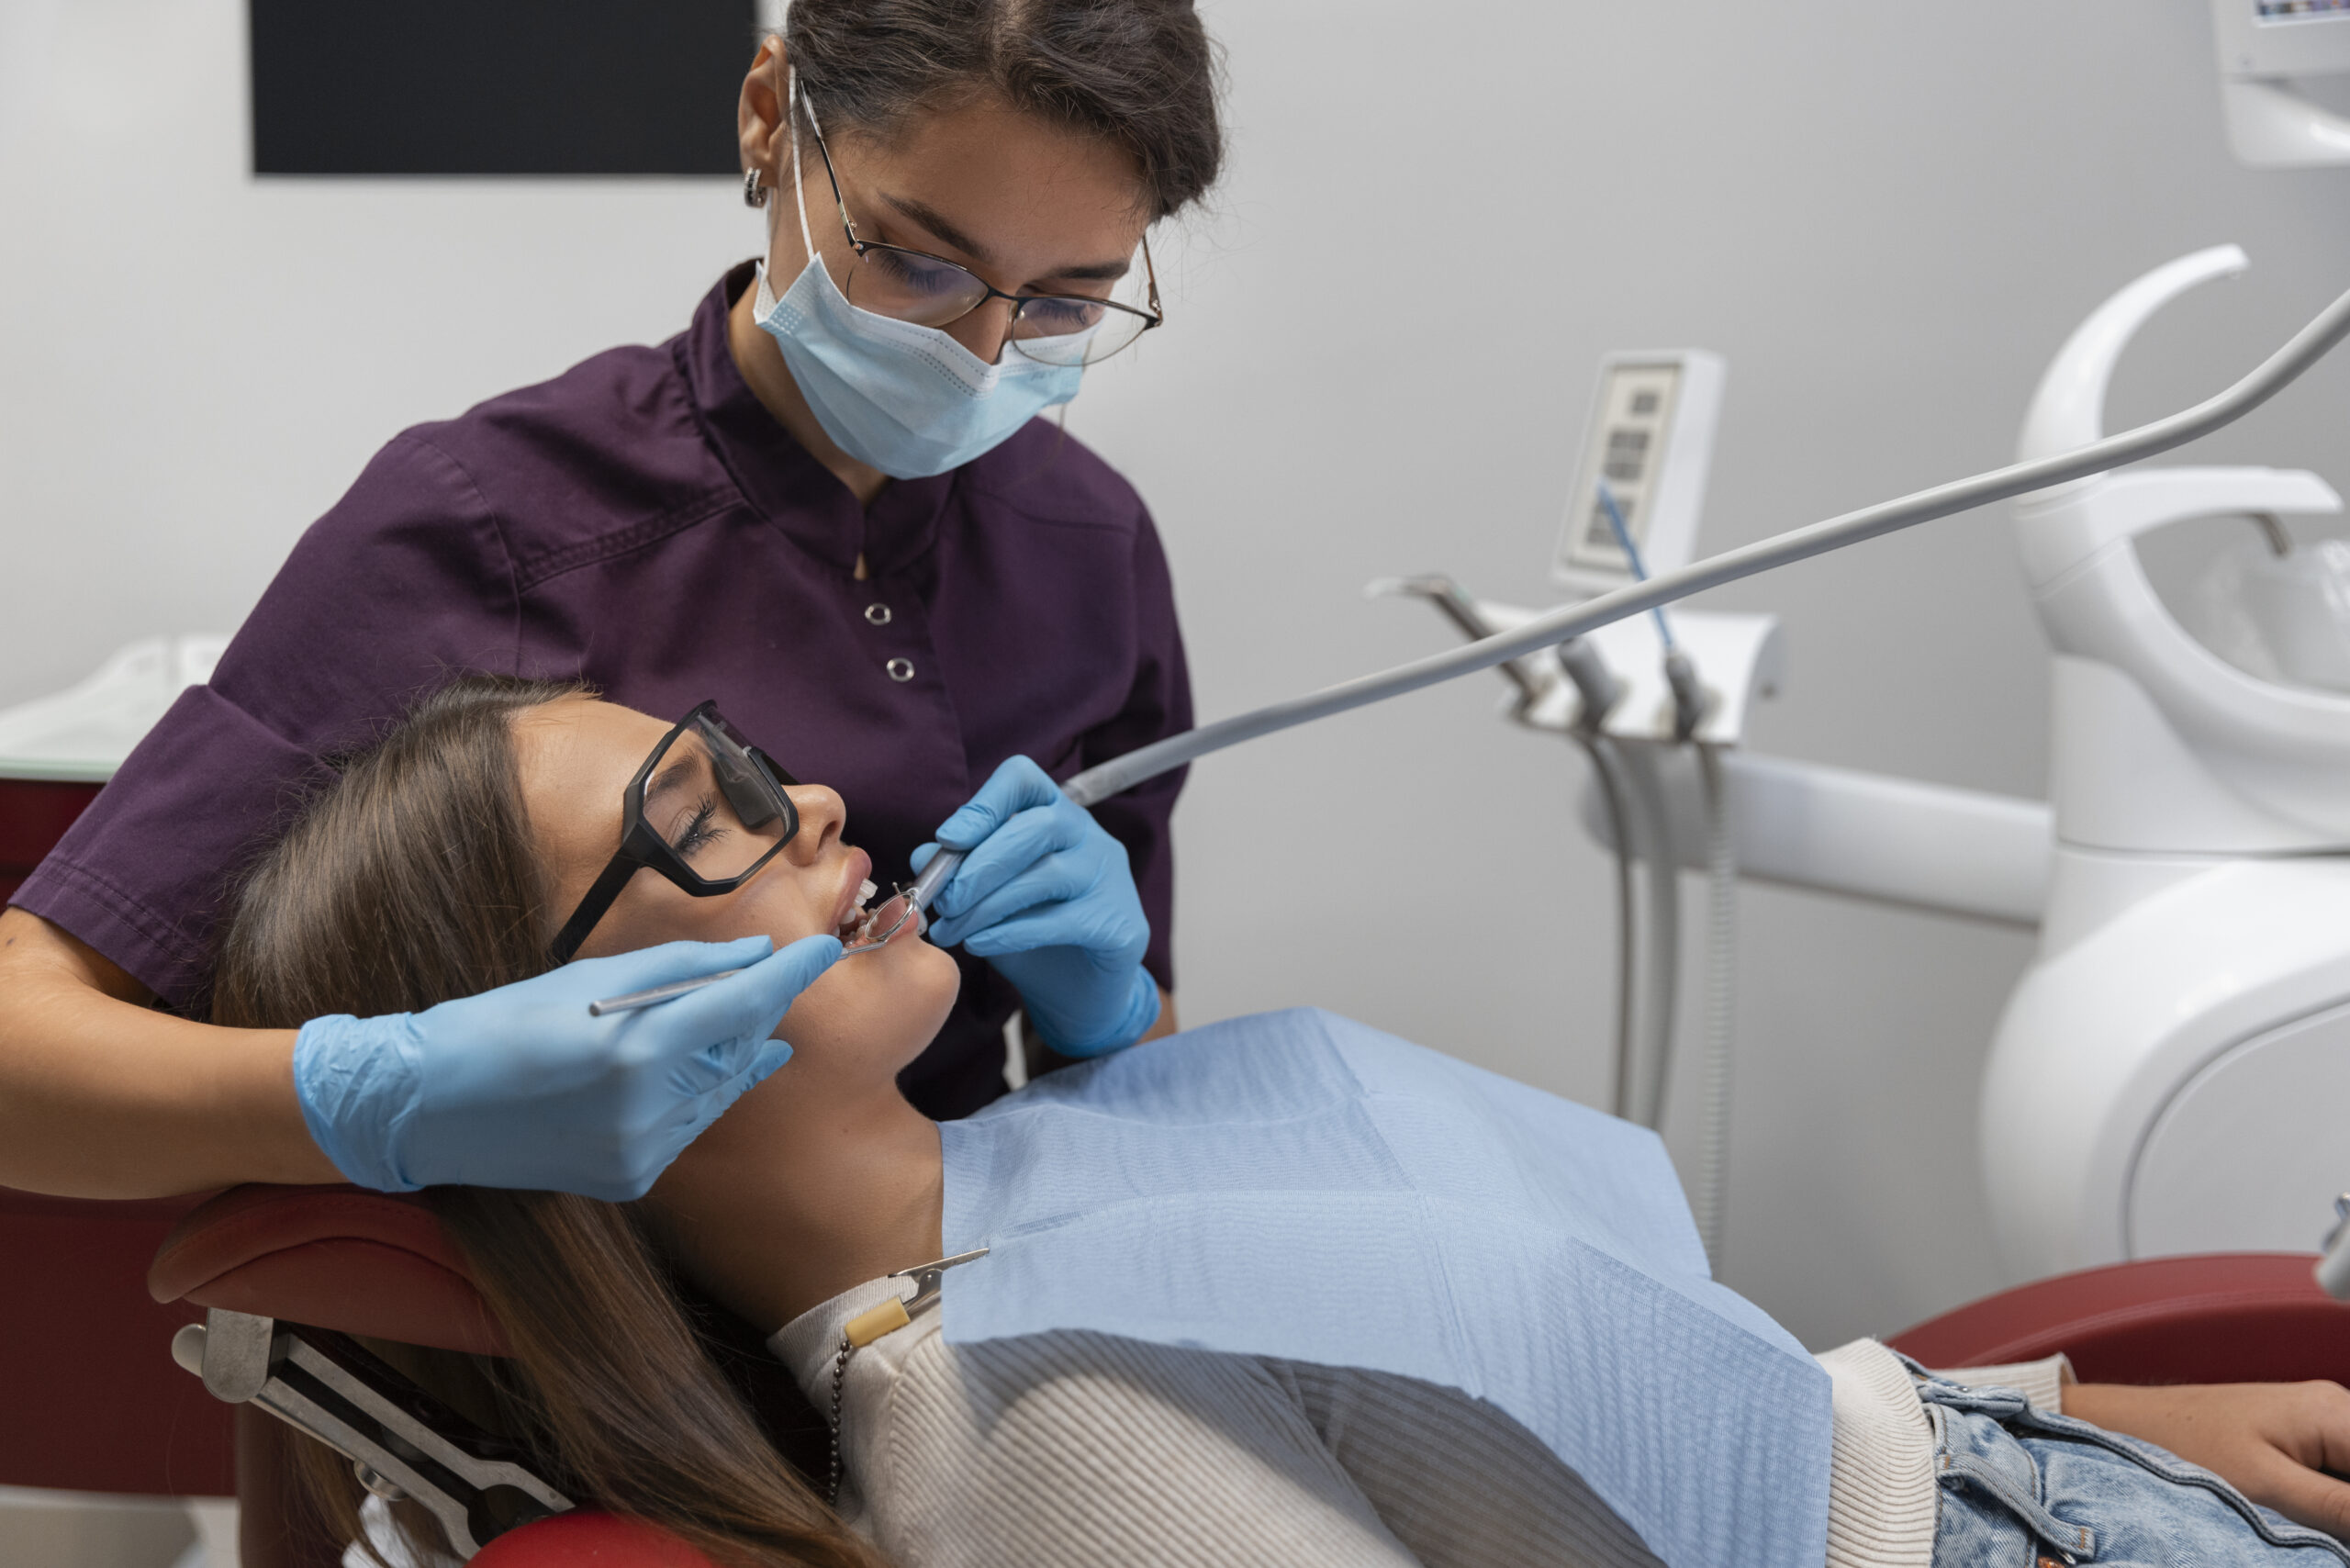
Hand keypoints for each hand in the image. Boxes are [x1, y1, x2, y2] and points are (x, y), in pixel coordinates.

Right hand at [293, 934, 840, 1199]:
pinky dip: (698, 1095)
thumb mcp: (590, 978)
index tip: (826, 951)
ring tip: (754, 1025)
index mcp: (637, 1052)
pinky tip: (697, 1070)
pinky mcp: (629, 1182)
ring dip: (735, 1055)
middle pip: (738, 1052)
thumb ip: (681, 969)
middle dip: (760, 1013)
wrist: (425, 1108)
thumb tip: (753, 958)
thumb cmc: (499, 1025)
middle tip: (778, 979)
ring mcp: (640, 1156)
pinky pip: (688, 1128)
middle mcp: (647, 1112)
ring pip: (719, 1093)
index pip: (743, 1005)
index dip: (791, 975)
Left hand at [916, 756, 1159, 1057]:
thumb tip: (923, 856)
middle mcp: (1090, 836)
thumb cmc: (1031, 932)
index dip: (984, 804)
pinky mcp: (1120, 925)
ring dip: (987, 904)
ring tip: (953, 928)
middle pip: (1037, 826)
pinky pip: (1061, 921)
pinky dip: (1011, 932)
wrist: (1077, 993)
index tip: (949, 840)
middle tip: (945, 901)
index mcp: (1056, 813)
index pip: (1024, 779)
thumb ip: (959, 871)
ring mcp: (1111, 878)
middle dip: (979, 865)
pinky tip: (980, 944)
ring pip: (1046, 875)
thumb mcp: (987, 897)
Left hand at [2064, 1380, 2349, 1536]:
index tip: (2339, 1533)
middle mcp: (2333, 1409)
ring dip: (2339, 1512)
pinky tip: (2317, 1524)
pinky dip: (2333, 1505)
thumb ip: (2343, 1509)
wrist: (2126, 1424)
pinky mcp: (2296, 1440)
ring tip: (2312, 1526)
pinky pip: (2337, 1474)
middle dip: (2347, 1514)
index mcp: (2334, 1413)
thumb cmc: (2184, 1448)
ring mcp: (2316, 1423)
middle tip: (2324, 1531)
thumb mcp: (2272, 1490)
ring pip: (2349, 1476)